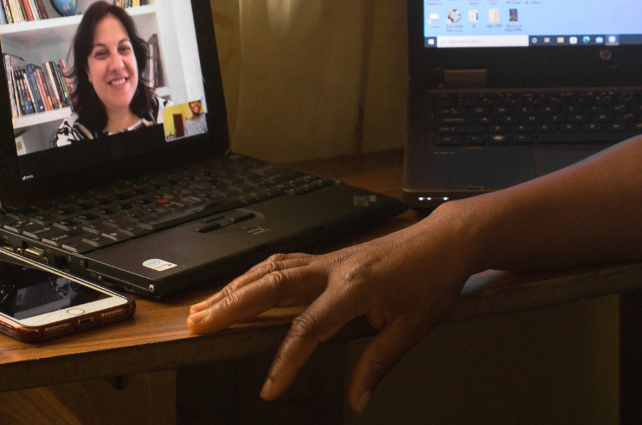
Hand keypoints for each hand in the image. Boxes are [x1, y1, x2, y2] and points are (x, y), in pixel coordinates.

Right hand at [186, 214, 474, 411]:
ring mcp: (328, 259)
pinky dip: (252, 276)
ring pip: (270, 270)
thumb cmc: (432, 280)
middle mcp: (334, 268)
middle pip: (272, 286)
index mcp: (356, 287)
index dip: (286, 360)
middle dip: (231, 307)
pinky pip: (281, 264)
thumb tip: (357, 400)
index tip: (269, 389)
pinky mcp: (327, 258)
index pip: (309, 327)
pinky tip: (235, 287)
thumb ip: (379, 363)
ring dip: (233, 288)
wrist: (444, 240)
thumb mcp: (413, 327)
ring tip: (201, 309)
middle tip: (197, 325)